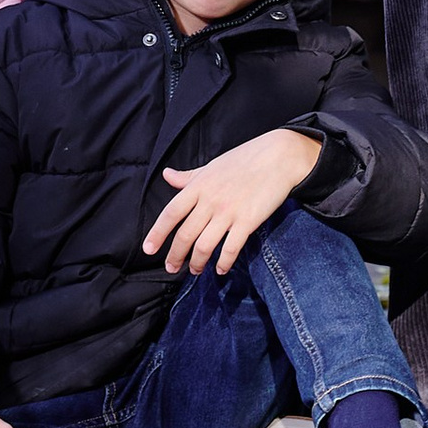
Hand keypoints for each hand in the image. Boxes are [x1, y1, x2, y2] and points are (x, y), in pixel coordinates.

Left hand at [142, 126, 324, 278]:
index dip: (157, 233)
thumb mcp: (212, 166)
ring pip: (204, 245)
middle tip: (172, 268)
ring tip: (195, 270)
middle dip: (175, 256)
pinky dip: (224, 262)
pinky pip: (231, 248)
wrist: (278, 156)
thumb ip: (189, 176)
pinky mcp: (248, 221)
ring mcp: (229, 211)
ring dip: (197, 262)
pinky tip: (221, 269)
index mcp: (199, 185)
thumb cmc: (244, 160)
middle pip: (185, 234)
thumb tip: (167, 175)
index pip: (171, 213)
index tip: (148, 250)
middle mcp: (210, 200)